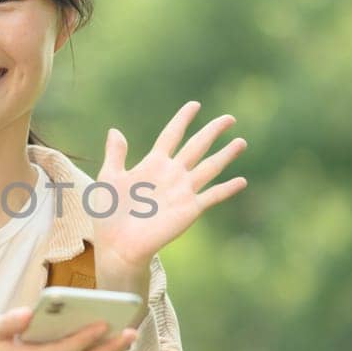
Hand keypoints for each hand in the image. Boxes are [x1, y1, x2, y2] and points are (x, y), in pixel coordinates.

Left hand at [93, 101, 247, 271]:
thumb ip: (115, 154)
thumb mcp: (109, 178)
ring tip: (241, 142)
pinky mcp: (190, 209)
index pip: (171, 135)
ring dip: (226, 155)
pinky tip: (242, 181)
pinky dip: (227, 188)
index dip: (183, 119)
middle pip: (197, 146)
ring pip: (209, 167)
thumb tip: (115, 130)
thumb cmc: (109, 215)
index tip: (195, 105)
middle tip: (229, 118)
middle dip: (213, 132)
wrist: (118, 245)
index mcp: (152, 164)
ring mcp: (182, 191)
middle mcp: (171, 174)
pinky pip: (212, 196)